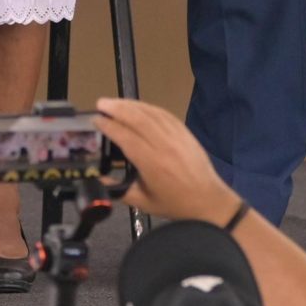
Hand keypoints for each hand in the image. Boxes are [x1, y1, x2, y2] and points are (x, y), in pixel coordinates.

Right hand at [97, 96, 240, 224]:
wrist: (209, 202)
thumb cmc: (175, 203)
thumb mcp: (143, 202)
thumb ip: (118, 190)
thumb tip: (97, 179)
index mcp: (151, 163)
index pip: (125, 136)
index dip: (108, 126)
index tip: (96, 121)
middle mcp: (163, 146)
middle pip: (136, 119)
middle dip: (116, 108)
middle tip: (100, 104)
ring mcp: (176, 137)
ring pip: (150, 113)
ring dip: (130, 104)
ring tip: (114, 102)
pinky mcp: (185, 133)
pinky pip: (164, 114)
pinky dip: (148, 107)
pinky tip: (138, 106)